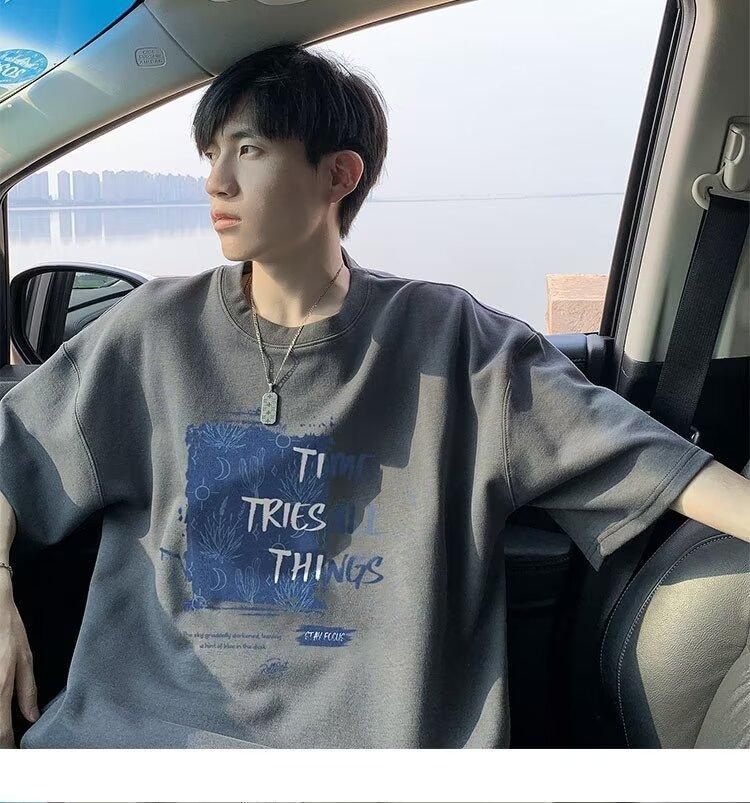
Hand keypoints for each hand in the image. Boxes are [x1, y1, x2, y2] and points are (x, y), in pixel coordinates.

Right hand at [0, 579, 39, 747]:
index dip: (7, 748)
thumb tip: (32, 717)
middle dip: (0, 740)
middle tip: (9, 752)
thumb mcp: (25, 656)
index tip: (13, 755)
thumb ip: (27, 690)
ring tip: (5, 733)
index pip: (1, 731)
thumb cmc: (8, 628)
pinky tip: (0, 712)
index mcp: (2, 685)